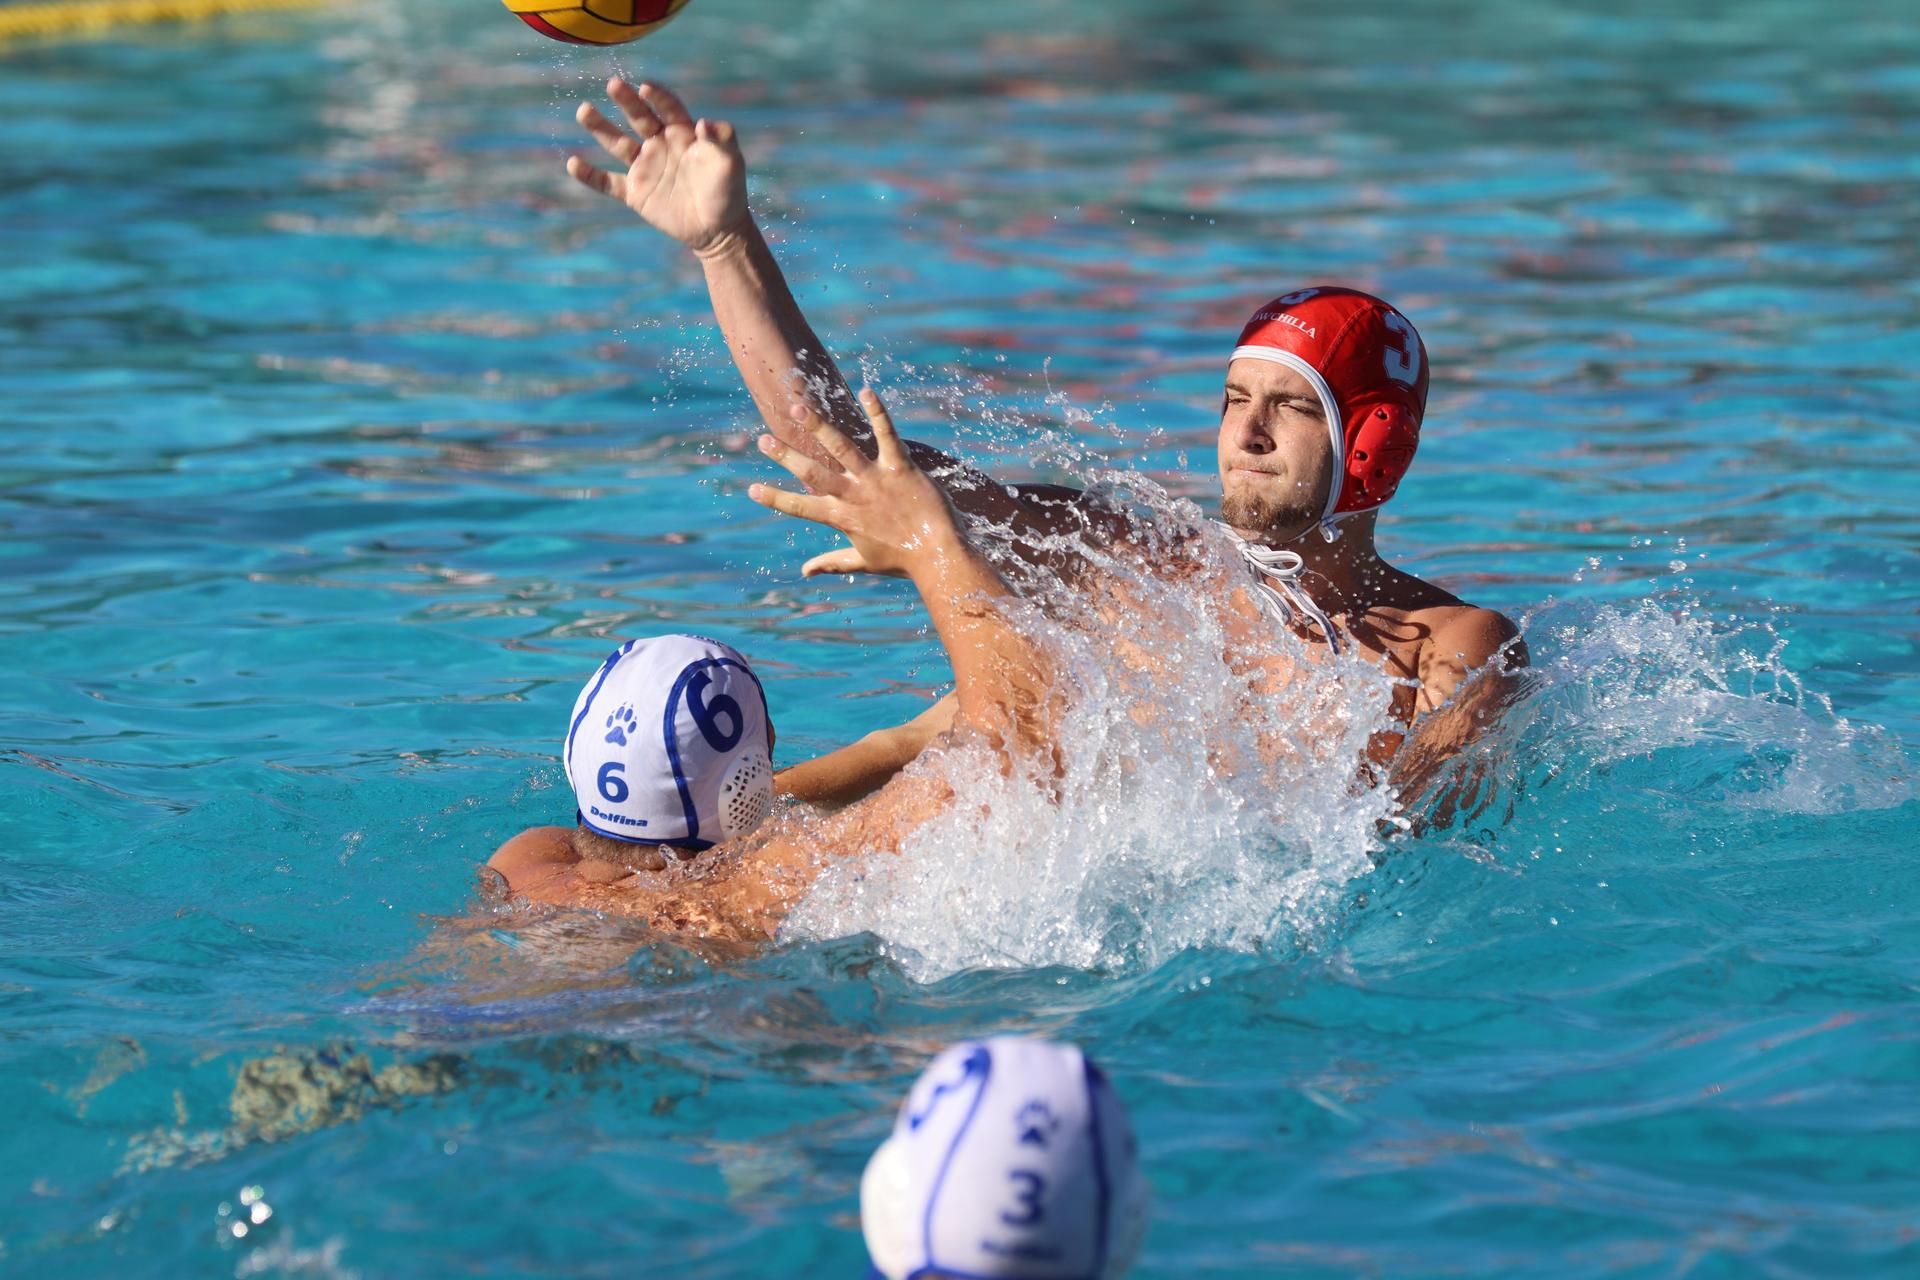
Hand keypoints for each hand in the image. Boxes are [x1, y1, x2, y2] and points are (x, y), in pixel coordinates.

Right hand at [566, 79, 748, 254]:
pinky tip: (572, 164)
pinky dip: (590, 175)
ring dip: (600, 127)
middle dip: (626, 100)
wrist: (718, 231)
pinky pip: (608, 182)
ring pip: (618, 143)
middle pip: (639, 117)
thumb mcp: (731, 164)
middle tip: (613, 84)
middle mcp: (660, 145)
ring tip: (584, 110)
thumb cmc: (729, 193)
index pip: (668, 108)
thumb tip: (704, 123)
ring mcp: (645, 168)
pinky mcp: (635, 193)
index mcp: (683, 133)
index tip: (647, 88)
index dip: (658, 97)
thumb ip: (723, 140)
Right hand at [750, 389, 960, 581]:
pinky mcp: (900, 467)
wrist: (939, 555)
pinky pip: (887, 435)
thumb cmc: (904, 560)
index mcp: (842, 518)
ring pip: (842, 448)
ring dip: (819, 427)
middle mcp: (854, 496)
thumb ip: (832, 562)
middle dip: (785, 456)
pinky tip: (866, 391)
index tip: (751, 489)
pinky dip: (877, 412)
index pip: (800, 507)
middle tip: (763, 439)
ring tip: (800, 408)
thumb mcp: (864, 561)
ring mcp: (875, 480)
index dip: (775, 498)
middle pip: (812, 472)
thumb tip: (805, 571)